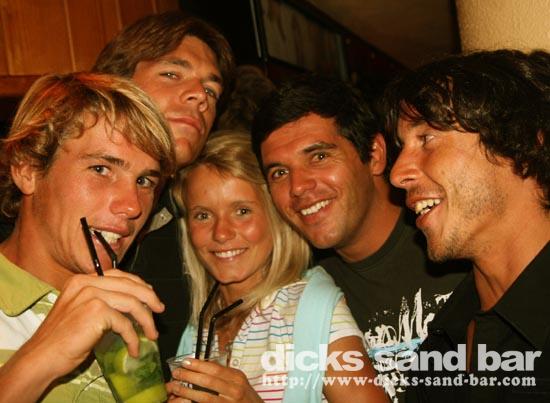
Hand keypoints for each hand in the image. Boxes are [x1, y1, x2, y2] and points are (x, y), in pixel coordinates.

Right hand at [0, 269, 163, 401]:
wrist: (41, 357)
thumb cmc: (61, 339)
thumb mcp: (81, 311)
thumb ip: (102, 301)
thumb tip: (132, 303)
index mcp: (81, 280)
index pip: (119, 275)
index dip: (139, 285)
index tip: (151, 296)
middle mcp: (86, 283)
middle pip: (130, 285)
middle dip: (149, 299)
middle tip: (159, 311)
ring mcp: (91, 295)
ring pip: (132, 303)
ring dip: (146, 321)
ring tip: (151, 334)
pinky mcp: (96, 312)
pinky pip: (125, 324)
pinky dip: (133, 338)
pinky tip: (133, 348)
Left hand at [166, 358, 262, 401]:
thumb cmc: (246, 397)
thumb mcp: (239, 382)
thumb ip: (224, 374)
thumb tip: (204, 365)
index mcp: (237, 377)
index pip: (215, 368)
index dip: (198, 364)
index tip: (185, 361)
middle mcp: (234, 389)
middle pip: (208, 381)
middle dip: (189, 376)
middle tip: (176, 373)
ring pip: (204, 397)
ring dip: (187, 391)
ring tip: (175, 387)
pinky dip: (194, 402)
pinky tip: (185, 401)